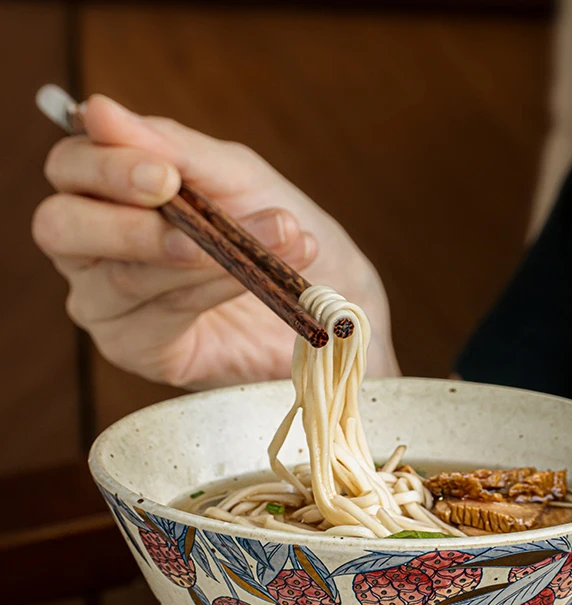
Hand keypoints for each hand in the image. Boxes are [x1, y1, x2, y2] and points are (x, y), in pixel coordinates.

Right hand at [33, 95, 397, 388]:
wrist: (334, 296)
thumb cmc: (276, 226)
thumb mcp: (234, 175)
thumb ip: (172, 147)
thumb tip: (98, 111)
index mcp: (106, 190)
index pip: (70, 168)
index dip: (107, 166)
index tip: (165, 175)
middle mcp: (92, 248)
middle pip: (60, 228)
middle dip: (127, 222)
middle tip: (185, 214)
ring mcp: (108, 304)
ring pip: (121, 278)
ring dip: (197, 257)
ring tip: (265, 240)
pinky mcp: (139, 350)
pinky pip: (154, 319)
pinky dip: (206, 292)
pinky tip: (250, 280)